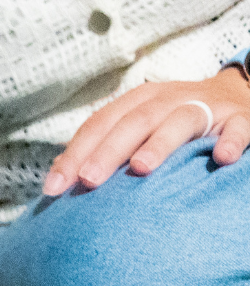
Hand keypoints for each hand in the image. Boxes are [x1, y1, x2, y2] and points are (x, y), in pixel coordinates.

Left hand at [43, 67, 249, 194]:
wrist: (236, 98)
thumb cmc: (172, 123)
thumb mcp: (136, 129)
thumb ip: (101, 149)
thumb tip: (57, 174)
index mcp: (136, 103)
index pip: (99, 125)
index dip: (75, 154)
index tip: (54, 187)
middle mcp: (167, 100)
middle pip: (133, 122)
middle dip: (107, 151)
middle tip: (88, 180)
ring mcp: (205, 107)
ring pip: (179, 120)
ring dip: (159, 143)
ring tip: (141, 168)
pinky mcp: (239, 118)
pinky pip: (236, 128)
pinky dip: (230, 140)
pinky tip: (220, 159)